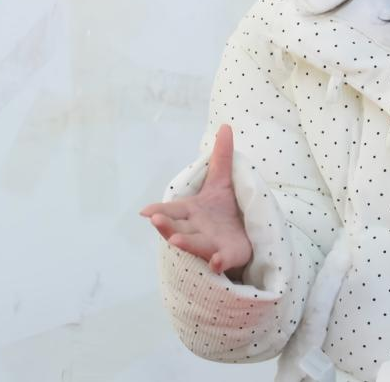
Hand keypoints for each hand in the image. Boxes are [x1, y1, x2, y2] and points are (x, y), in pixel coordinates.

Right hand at [140, 124, 253, 278]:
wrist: (244, 236)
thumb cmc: (225, 211)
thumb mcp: (223, 182)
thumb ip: (222, 157)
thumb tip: (224, 126)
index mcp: (193, 211)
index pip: (174, 210)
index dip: (159, 210)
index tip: (145, 211)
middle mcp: (197, 228)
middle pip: (178, 228)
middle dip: (166, 225)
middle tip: (154, 220)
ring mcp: (211, 243)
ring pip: (195, 244)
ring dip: (185, 243)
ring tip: (176, 240)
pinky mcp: (228, 254)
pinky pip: (222, 260)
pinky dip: (218, 262)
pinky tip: (217, 263)